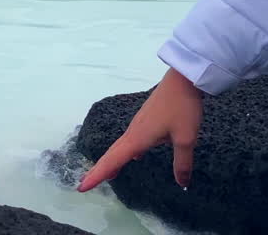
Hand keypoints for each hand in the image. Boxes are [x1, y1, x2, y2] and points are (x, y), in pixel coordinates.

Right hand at [77, 67, 202, 191]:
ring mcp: (139, 124)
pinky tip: (135, 156)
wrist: (183, 78)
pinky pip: (130, 140)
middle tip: (85, 184)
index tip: (81, 188)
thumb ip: (182, 163)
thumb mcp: (186, 138)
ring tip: (108, 175)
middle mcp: (133, 132)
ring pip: (120, 146)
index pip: (113, 160)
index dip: (97, 175)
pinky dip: (125, 152)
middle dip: (99, 170)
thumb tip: (182, 184)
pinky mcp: (146, 119)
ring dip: (111, 161)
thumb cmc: (182, 108)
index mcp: (138, 138)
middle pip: (112, 154)